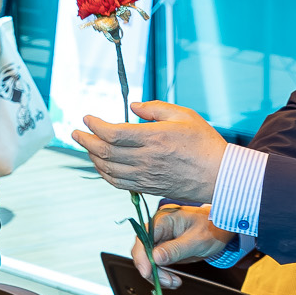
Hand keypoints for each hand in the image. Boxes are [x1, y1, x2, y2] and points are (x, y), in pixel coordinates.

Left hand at [72, 100, 229, 203]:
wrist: (220, 177)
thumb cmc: (205, 143)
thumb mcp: (184, 115)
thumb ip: (155, 108)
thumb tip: (133, 106)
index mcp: (154, 138)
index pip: (113, 133)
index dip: (95, 125)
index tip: (87, 118)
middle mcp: (146, 159)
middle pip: (104, 152)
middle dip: (85, 140)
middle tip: (75, 132)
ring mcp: (146, 176)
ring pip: (107, 169)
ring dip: (92, 157)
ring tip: (87, 146)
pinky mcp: (148, 188)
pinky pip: (118, 183)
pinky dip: (104, 174)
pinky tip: (101, 165)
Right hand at [131, 203, 231, 288]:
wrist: (223, 229)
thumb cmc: (214, 229)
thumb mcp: (197, 241)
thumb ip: (175, 249)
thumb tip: (155, 258)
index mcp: (164, 220)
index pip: (143, 238)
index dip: (142, 257)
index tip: (147, 273)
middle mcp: (159, 228)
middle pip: (143, 251)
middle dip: (152, 270)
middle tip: (168, 281)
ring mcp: (161, 238)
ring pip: (148, 260)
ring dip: (158, 275)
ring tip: (174, 282)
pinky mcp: (165, 248)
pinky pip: (157, 263)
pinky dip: (163, 274)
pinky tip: (173, 279)